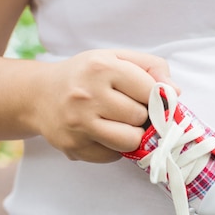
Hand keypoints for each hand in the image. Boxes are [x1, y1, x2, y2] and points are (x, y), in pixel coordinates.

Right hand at [32, 49, 177, 162]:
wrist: (39, 95)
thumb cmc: (87, 75)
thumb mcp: (118, 59)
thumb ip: (152, 67)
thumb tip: (175, 91)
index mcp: (101, 67)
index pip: (151, 91)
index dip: (157, 97)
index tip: (151, 97)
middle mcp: (86, 95)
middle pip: (140, 117)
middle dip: (140, 115)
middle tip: (126, 108)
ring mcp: (78, 123)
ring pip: (131, 140)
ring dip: (132, 134)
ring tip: (119, 122)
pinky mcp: (74, 146)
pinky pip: (113, 155)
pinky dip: (114, 147)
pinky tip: (102, 132)